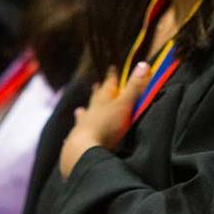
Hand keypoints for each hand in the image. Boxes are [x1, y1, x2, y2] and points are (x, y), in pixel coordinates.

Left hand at [58, 63, 149, 178]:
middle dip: (97, 92)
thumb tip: (144, 64)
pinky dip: (75, 134)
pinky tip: (69, 138)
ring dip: (84, 113)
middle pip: (95, 99)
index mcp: (102, 101)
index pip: (108, 85)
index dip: (112, 77)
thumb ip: (134, 87)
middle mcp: (91, 112)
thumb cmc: (106, 125)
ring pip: (83, 117)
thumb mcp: (124, 105)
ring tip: (79, 110)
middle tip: (95, 85)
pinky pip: (76, 135)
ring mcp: (82, 126)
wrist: (84, 149)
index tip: (112, 68)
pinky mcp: (77, 142)